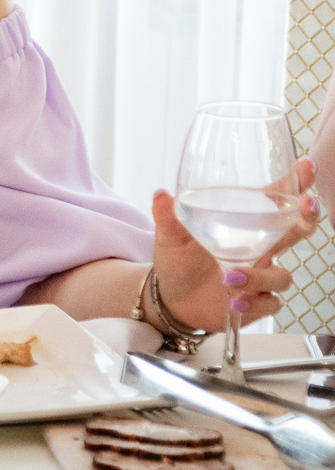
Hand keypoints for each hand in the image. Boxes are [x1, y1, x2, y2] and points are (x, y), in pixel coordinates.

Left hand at [150, 158, 320, 330]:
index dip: (296, 184)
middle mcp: (260, 249)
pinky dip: (254, 303)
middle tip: (307, 205)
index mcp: (244, 226)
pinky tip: (233, 301)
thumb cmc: (178, 261)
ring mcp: (261, 276)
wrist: (171, 300)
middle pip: (298, 231)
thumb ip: (168, 217)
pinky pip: (271, 303)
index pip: (276, 201)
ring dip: (259, 277)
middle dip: (308, 217)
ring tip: (227, 276)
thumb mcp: (170, 237)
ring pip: (282, 276)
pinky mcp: (257, 302)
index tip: (306, 166)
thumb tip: (160, 194)